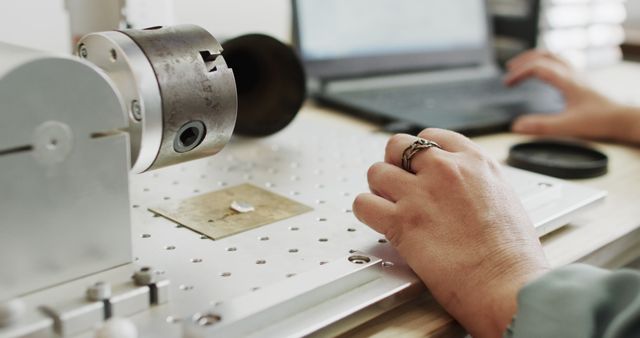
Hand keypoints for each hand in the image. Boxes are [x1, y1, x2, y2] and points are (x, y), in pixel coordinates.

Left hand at [353, 129, 549, 337]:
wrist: (506, 284)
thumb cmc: (512, 255)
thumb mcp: (504, 199)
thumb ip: (476, 184)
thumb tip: (461, 188)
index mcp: (475, 162)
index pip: (432, 136)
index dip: (419, 153)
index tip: (416, 166)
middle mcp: (445, 170)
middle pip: (398, 146)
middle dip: (395, 163)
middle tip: (399, 185)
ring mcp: (420, 194)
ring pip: (376, 172)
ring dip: (378, 188)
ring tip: (388, 204)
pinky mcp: (401, 222)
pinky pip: (363, 204)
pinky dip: (366, 212)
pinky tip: (379, 222)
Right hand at [505, 50, 639, 143]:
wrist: (622, 119)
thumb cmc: (599, 121)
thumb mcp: (567, 126)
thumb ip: (541, 126)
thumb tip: (516, 126)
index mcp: (567, 80)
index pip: (537, 67)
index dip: (519, 73)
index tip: (507, 83)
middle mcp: (572, 73)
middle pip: (544, 55)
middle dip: (523, 61)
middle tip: (509, 70)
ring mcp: (578, 74)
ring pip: (553, 56)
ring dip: (534, 58)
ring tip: (521, 67)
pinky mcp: (581, 80)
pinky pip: (560, 63)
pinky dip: (546, 64)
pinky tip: (543, 75)